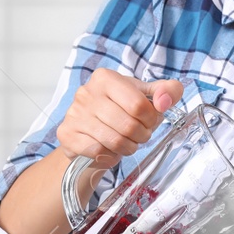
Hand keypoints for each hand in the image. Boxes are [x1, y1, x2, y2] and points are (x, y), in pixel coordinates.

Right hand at [56, 70, 182, 173]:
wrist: (88, 130)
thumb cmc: (120, 109)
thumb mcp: (145, 95)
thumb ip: (166, 91)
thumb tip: (165, 101)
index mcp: (106, 78)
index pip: (138, 104)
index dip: (151, 119)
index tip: (150, 122)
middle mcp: (86, 92)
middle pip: (127, 125)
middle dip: (141, 135)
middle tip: (140, 135)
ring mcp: (74, 113)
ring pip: (114, 141)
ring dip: (128, 147)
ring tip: (128, 143)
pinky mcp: (67, 134)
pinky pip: (98, 151)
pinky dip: (110, 155)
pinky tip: (111, 150)